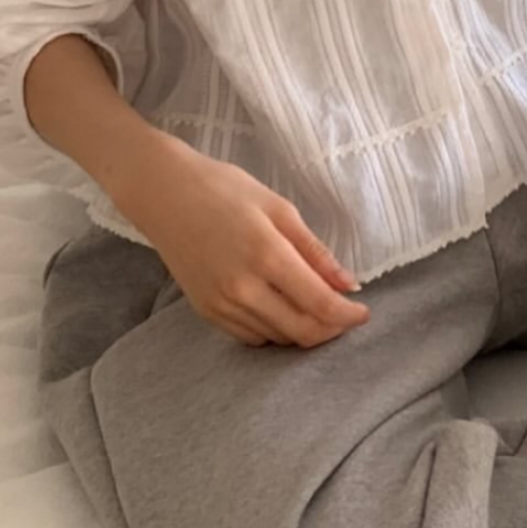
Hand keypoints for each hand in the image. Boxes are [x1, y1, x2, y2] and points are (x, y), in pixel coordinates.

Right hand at [114, 136, 369, 347]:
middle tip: (344, 315)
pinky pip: (251, 337)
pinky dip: (275, 331)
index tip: (364, 312)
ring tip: (315, 309)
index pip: (320, 304)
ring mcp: (221, 304)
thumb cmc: (224, 189)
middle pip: (302, 331)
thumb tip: (350, 285)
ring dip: (304, 331)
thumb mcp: (279, 208)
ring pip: (278, 338)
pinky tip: (283, 311)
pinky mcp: (206, 311)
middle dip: (331, 329)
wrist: (163, 193)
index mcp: (266, 255)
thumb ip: (315, 252)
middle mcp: (242, 287)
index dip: (348, 315)